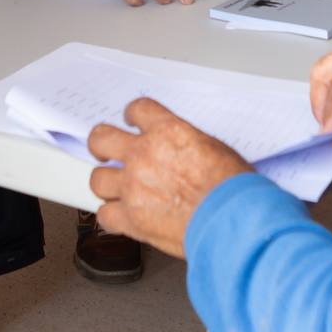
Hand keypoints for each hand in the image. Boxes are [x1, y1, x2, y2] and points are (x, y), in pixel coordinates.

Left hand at [88, 98, 250, 258]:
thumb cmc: (233, 188)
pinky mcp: (131, 219)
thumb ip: (186, 146)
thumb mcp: (214, 149)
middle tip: (104, 151)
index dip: (132, 115)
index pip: (137, 110)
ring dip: (106, 184)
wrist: (233, 221)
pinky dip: (111, 218)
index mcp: (167, 132)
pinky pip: (104, 216)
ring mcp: (133, 187)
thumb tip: (180, 153)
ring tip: (114, 190)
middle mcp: (144, 155)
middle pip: (101, 139)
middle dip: (101, 145)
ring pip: (97, 179)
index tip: (131, 121)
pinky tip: (120, 218)